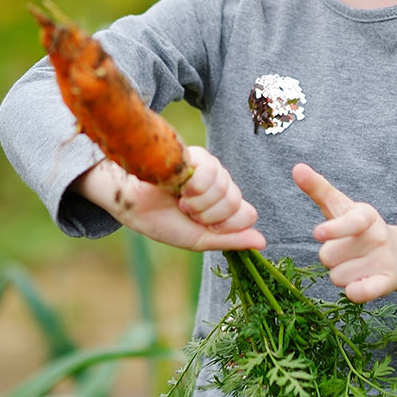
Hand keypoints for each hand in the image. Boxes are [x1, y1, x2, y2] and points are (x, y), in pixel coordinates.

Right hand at [73, 148, 265, 252]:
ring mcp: (211, 168)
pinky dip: (193, 187)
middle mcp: (222, 185)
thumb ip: (232, 240)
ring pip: (226, 188)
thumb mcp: (200, 239)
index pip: (249, 214)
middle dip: (209, 215)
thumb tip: (263, 242)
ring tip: (181, 200)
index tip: (203, 226)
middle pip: (237, 202)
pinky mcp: (197, 155)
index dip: (226, 225)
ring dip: (199, 202)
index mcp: (224, 206)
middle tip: (188, 211)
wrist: (133, 204)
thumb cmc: (163, 222)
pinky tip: (179, 187)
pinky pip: (211, 172)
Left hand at [293, 163, 396, 302]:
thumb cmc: (357, 228)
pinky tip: (356, 285)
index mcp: (365, 215)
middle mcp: (377, 236)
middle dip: (328, 257)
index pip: (349, 222)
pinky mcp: (387, 282)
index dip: (333, 229)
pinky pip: (361, 293)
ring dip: (338, 274)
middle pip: (329, 256)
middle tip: (341, 251)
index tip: (317, 233)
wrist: (396, 254)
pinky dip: (354, 292)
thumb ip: (318, 188)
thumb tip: (297, 167)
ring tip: (352, 264)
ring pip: (338, 276)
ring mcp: (384, 260)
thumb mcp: (339, 206)